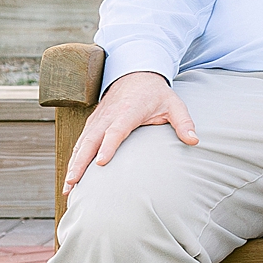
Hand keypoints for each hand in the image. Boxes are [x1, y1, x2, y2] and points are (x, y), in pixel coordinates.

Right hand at [65, 70, 198, 187]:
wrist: (136, 74)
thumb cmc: (157, 94)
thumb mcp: (174, 105)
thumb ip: (184, 123)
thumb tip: (195, 141)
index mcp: (129, 111)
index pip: (116, 130)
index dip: (108, 146)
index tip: (101, 162)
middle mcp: (109, 116)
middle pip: (91, 140)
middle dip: (80, 162)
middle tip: (72, 184)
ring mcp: (98, 119)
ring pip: (81, 143)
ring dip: (73, 164)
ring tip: (67, 187)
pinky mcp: (93, 122)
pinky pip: (80, 141)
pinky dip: (73, 158)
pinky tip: (70, 175)